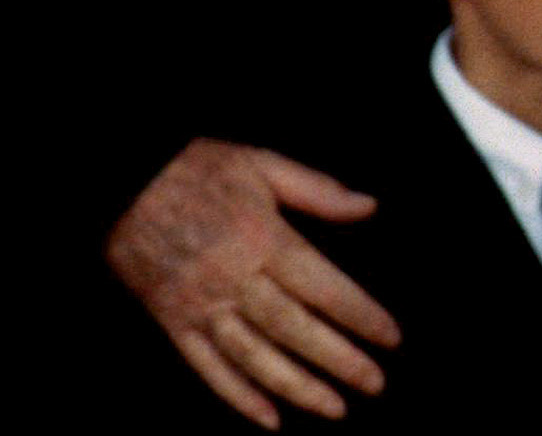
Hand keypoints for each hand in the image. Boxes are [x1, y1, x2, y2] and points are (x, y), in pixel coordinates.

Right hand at [106, 139, 397, 428]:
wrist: (119, 184)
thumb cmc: (197, 169)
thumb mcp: (263, 163)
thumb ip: (318, 190)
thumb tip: (369, 207)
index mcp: (262, 239)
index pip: (322, 287)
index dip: (359, 315)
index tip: (391, 337)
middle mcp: (233, 280)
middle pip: (294, 329)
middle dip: (338, 360)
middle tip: (375, 384)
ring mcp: (199, 306)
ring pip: (254, 358)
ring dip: (296, 387)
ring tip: (334, 409)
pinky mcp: (172, 323)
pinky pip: (207, 368)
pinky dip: (238, 396)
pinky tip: (268, 418)